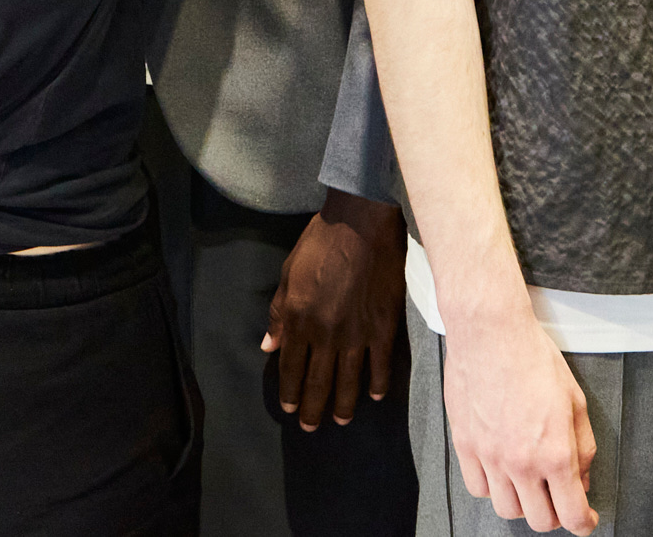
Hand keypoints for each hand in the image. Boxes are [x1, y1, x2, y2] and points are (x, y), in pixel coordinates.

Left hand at [263, 190, 405, 429]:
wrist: (361, 224)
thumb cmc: (320, 243)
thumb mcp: (287, 274)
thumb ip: (278, 313)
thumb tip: (269, 346)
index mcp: (298, 319)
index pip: (291, 365)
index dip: (290, 390)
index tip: (289, 408)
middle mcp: (325, 333)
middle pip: (318, 381)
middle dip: (312, 408)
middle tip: (311, 427)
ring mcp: (356, 334)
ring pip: (348, 381)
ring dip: (343, 405)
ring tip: (340, 420)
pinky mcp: (383, 328)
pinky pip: (380, 365)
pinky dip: (377, 384)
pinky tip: (374, 396)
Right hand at [442, 305, 598, 532]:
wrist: (491, 333)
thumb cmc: (533, 358)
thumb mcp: (575, 401)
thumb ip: (582, 447)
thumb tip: (581, 478)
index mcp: (555, 454)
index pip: (572, 515)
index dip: (584, 523)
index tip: (586, 518)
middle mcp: (521, 462)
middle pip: (538, 520)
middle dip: (555, 514)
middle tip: (557, 497)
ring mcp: (489, 456)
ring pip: (506, 509)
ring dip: (522, 502)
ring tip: (527, 482)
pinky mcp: (465, 444)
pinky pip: (477, 487)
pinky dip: (492, 487)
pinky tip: (500, 470)